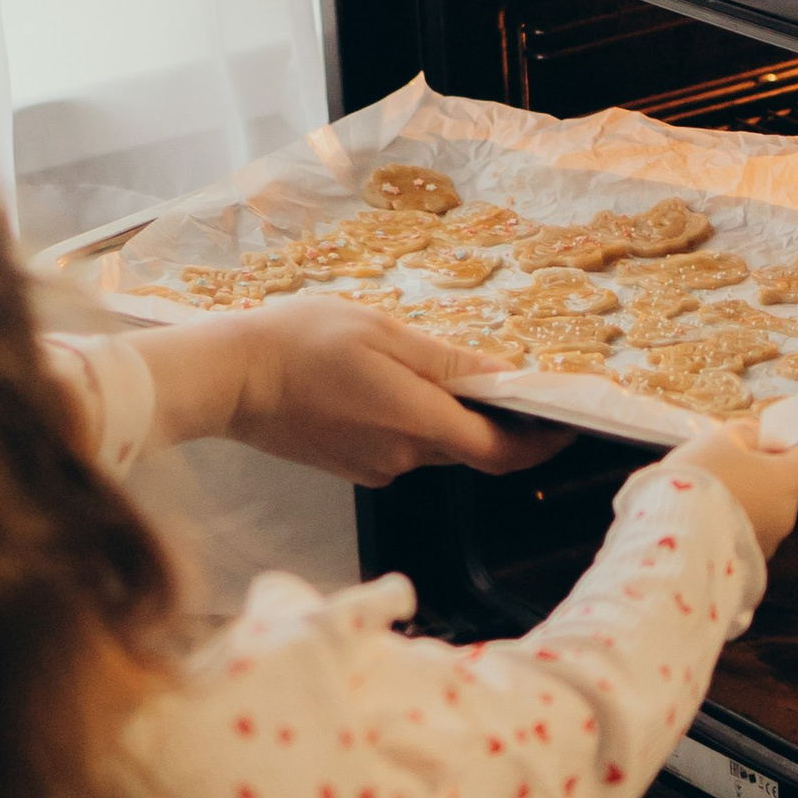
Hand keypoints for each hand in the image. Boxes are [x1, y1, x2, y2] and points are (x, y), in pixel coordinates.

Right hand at [227, 295, 572, 486]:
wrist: (229, 378)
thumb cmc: (299, 341)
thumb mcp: (381, 331)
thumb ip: (447, 360)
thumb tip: (505, 375)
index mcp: (416, 422)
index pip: (502, 452)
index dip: (542, 442)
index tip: (569, 422)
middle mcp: (402, 456)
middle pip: (472, 448)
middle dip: (499, 421)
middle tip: (512, 380)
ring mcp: (375, 465)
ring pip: (436, 446)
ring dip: (452, 416)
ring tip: (438, 368)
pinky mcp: (352, 465)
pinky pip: (402, 446)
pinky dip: (414, 420)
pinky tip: (390, 385)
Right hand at [682, 415, 797, 559]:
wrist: (676, 536)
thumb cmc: (704, 478)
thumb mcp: (721, 439)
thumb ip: (746, 432)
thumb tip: (758, 434)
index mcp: (786, 482)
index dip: (785, 453)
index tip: (757, 449)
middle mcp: (787, 515)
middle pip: (781, 491)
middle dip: (759, 481)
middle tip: (723, 473)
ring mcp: (769, 543)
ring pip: (763, 516)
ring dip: (745, 507)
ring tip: (706, 502)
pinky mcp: (750, 564)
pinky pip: (746, 538)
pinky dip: (731, 530)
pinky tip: (703, 525)